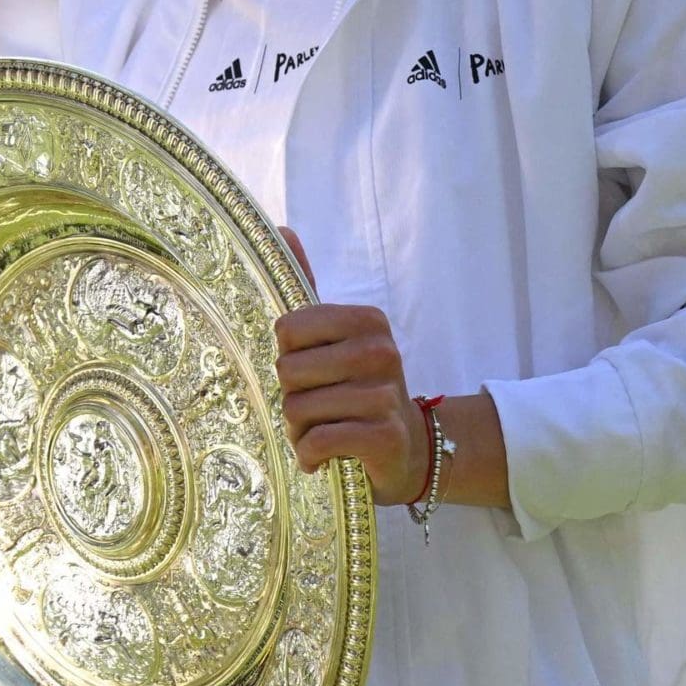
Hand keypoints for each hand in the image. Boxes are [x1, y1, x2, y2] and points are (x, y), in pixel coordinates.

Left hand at [273, 227, 430, 506]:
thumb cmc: (355, 390)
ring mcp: (386, 394)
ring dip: (299, 431)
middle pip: (287, 371)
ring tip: (323, 431)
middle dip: (291, 398)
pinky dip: (310, 455)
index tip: (311, 371)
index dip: (287, 358)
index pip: (286, 330)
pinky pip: (317, 441)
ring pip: (298, 410)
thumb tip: (281, 229)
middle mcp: (381, 350)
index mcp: (366, 320)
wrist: (404, 450)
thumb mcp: (333, 338)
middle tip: (318, 406)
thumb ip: (306, 284)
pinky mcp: (385, 435)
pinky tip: (324, 456)